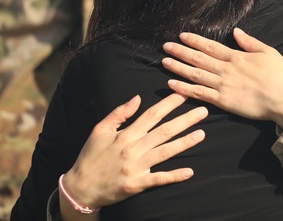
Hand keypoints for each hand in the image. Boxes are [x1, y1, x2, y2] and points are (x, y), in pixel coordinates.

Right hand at [60, 94, 205, 210]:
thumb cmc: (90, 157)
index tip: (185, 94)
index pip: (152, 115)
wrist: (79, 188)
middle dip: (185, 120)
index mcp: (126, 135)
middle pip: (163, 131)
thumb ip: (118, 113)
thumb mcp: (99, 131)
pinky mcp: (136, 185)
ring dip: (184, 143)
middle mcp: (132, 149)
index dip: (169, 104)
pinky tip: (189, 171)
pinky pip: (157, 179)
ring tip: (202, 134)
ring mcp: (135, 167)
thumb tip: (137, 97)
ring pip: (164, 152)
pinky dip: (173, 176)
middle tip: (204, 111)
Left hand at [163, 28, 282, 127]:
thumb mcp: (269, 52)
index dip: (195, 41)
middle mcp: (226, 70)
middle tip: (166, 46)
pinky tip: (172, 85)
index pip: (211, 47)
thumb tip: (236, 32)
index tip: (182, 36)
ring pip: (195, 75)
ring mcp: (223, 86)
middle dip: (181, 51)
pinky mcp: (223, 101)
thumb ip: (250, 42)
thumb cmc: (281, 75)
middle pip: (198, 59)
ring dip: (178, 68)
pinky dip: (184, 89)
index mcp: (237, 57)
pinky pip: (199, 94)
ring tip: (165, 62)